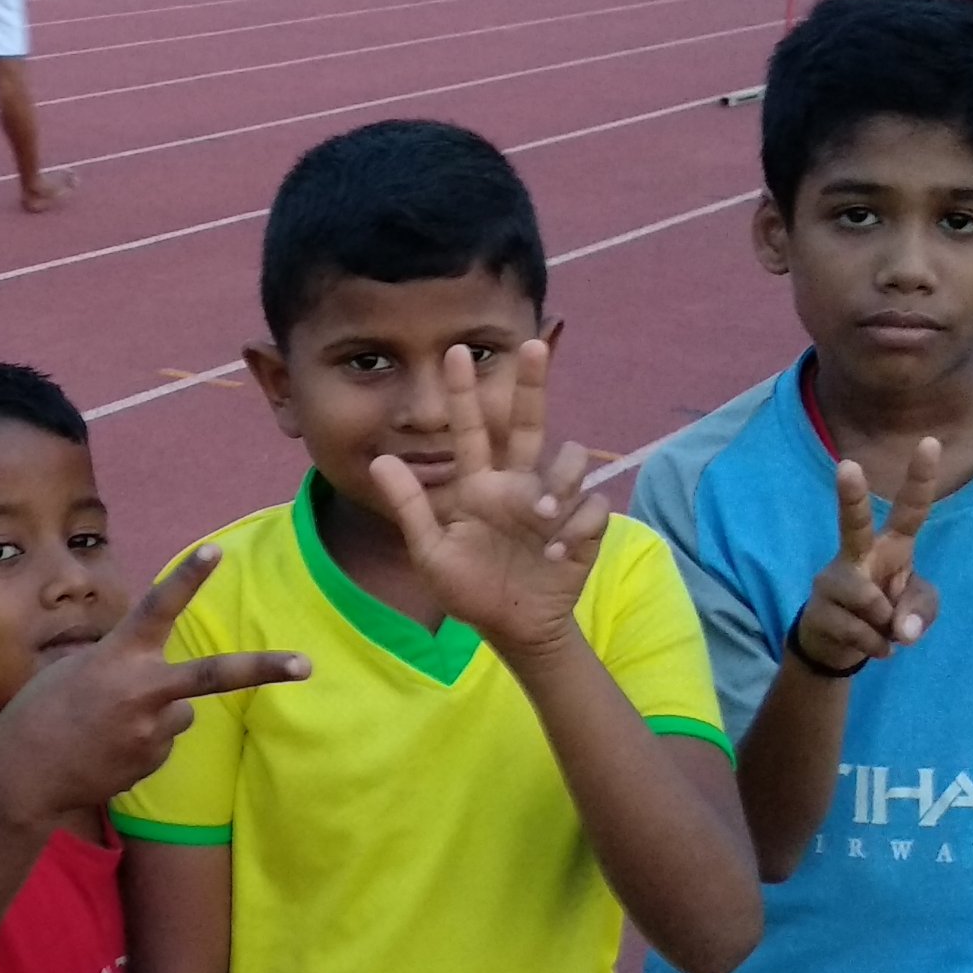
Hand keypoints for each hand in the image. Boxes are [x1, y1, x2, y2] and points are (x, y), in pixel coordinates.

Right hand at [0, 548, 306, 832]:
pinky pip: (161, 743)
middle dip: (263, 669)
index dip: (188, 577)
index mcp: (118, 656)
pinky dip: (142, 742)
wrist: (25, 775)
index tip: (215, 550)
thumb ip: (122, 667)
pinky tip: (107, 750)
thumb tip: (159, 685)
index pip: (158, 607)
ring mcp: (151, 731)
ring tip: (109, 726)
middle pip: (213, 676)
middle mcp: (142, 691)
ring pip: (179, 712)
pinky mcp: (153, 762)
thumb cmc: (39, 712)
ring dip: (158, 714)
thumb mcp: (75, 671)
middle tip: (306, 664)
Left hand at [365, 339, 607, 658]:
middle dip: (533, 383)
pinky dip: (576, 527)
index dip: (463, 393)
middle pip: (529, 422)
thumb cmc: (469, 589)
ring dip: (559, 482)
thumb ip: (410, 508)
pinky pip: (592, 508)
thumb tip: (381, 460)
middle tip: (533, 344)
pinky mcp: (582, 528)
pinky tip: (555, 554)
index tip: (453, 352)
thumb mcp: (430, 553)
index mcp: (480, 485)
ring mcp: (551, 502)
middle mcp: (517, 484)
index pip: (471, 430)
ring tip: (540, 516)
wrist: (511, 627)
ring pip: (571, 460)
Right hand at [792, 441, 941, 673]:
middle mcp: (857, 555)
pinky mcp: (818, 609)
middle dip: (851, 496)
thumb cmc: (882, 614)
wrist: (836, 646)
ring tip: (884, 631)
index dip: (920, 479)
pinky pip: (859, 630)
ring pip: (868, 599)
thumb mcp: (916, 611)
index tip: (930, 442)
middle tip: (846, 466)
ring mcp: (833, 580)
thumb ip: (920, 612)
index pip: (910, 510)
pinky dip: (875, 645)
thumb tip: (899, 629)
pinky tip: (874, 646)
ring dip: (884, 624)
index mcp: (890, 546)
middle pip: (853, 523)